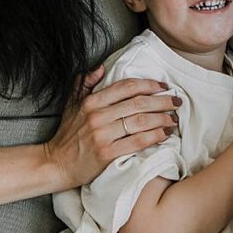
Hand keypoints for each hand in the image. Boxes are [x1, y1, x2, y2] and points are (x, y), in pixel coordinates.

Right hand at [44, 65, 180, 187]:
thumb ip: (85, 83)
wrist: (56, 164)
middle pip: (138, 103)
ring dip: (162, 118)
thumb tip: (100, 68)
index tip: (163, 87)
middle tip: (177, 101)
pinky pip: (137, 142)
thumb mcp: (71, 104)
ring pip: (140, 122)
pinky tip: (166, 133)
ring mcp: (102, 135)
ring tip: (174, 118)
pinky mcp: (107, 154)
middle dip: (162, 101)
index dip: (148, 85)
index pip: (126, 87)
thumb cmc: (67, 134)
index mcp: (91, 102)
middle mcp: (97, 116)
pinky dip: (155, 136)